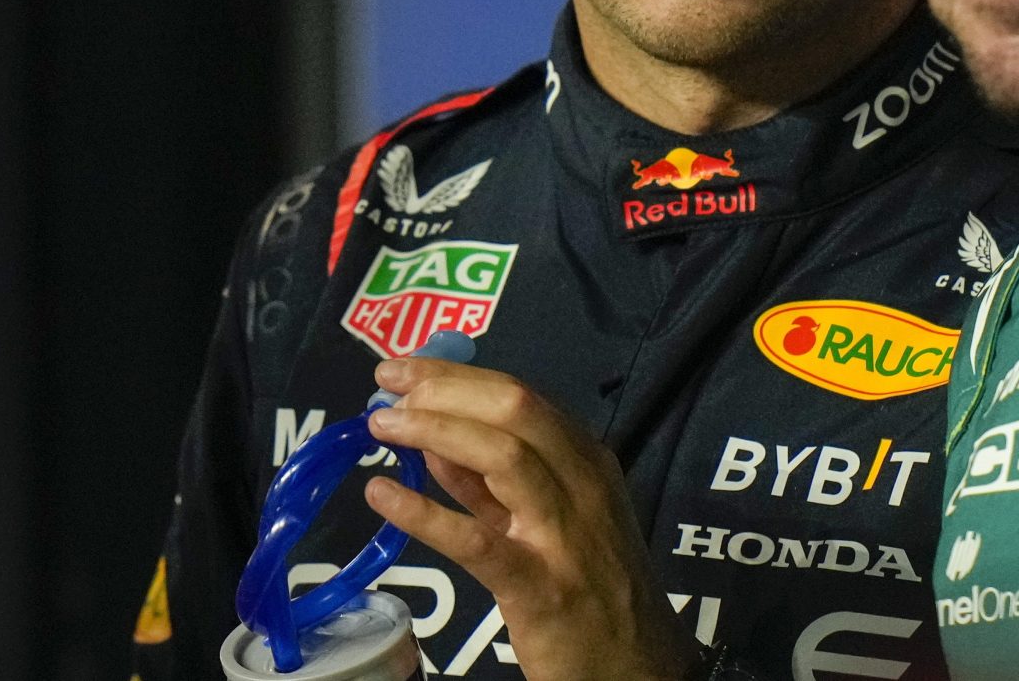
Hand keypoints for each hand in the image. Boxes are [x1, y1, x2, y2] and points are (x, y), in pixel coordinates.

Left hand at [364, 358, 698, 680]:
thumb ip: (492, 483)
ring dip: (435, 430)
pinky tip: (383, 495)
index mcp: (587, 461)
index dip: (457, 375)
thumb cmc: (593, 586)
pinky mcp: (542, 588)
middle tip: (388, 384)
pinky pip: (478, 541)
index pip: (522, 396)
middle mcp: (583, 485)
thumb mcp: (552, 521)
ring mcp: (565, 535)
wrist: (636, 666)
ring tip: (382, 425)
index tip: (405, 367)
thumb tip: (433, 440)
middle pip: (516, 410)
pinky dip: (425, 513)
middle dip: (445, 388)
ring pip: (504, 456)